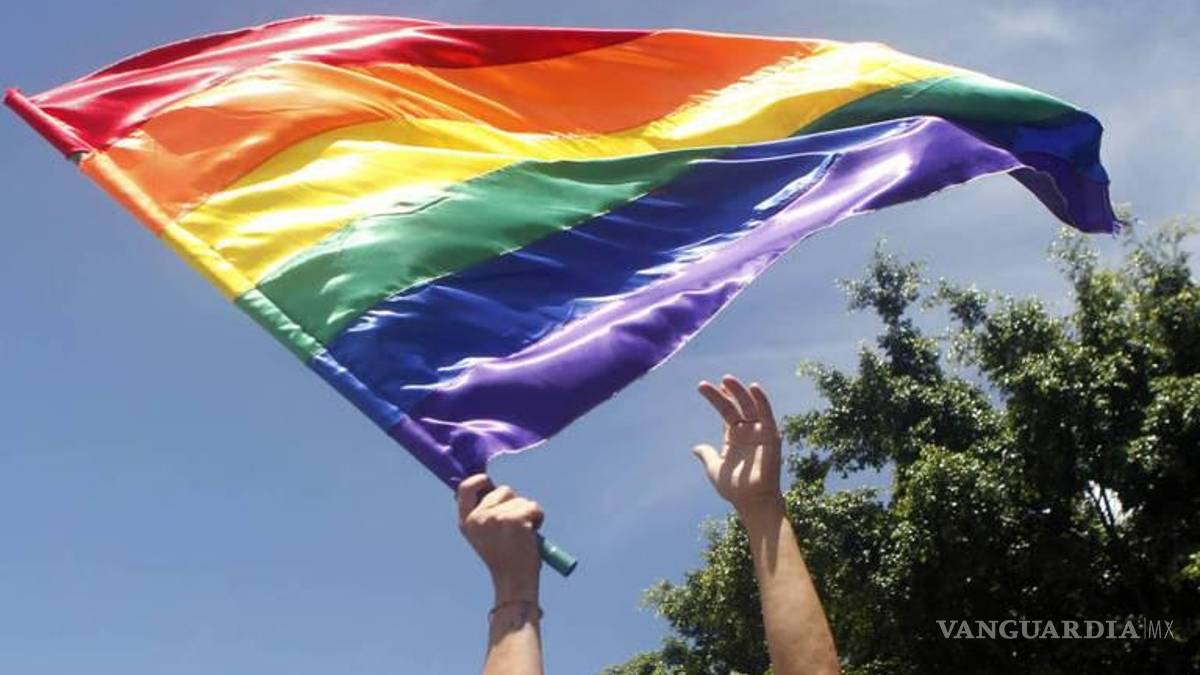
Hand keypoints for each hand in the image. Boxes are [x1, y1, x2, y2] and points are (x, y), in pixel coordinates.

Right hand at [457, 474, 543, 603]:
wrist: (514, 580)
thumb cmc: (503, 557)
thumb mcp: (484, 534)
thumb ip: (484, 513)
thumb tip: (492, 486)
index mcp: (466, 521)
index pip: (465, 488)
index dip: (479, 480)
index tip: (489, 482)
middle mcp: (479, 517)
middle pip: (502, 490)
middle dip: (514, 503)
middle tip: (514, 526)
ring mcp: (497, 517)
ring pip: (520, 499)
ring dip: (527, 512)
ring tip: (523, 533)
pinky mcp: (516, 519)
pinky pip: (533, 507)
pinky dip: (538, 517)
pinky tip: (532, 534)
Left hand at [693, 375, 784, 517]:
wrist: (752, 502)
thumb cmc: (735, 489)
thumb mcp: (714, 469)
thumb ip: (706, 455)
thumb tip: (695, 447)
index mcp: (733, 437)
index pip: (726, 412)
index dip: (719, 399)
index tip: (707, 386)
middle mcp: (747, 431)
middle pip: (736, 406)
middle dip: (726, 393)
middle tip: (715, 381)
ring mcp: (759, 432)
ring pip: (750, 406)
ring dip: (740, 392)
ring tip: (727, 379)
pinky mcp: (771, 436)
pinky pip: (767, 414)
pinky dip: (762, 400)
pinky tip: (753, 387)